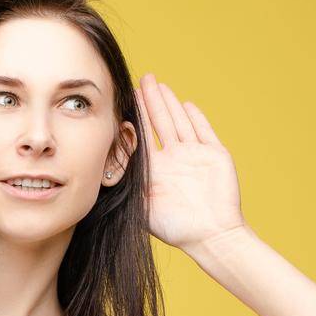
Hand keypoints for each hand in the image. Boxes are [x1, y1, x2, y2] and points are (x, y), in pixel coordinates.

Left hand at [133, 73, 246, 250]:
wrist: (212, 235)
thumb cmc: (176, 228)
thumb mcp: (142, 207)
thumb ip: (126, 187)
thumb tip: (100, 170)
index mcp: (156, 171)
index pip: (142, 138)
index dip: (133, 119)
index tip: (121, 101)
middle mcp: (174, 160)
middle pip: (159, 123)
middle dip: (149, 102)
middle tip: (139, 80)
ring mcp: (195, 156)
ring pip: (179, 122)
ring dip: (168, 103)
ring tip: (157, 84)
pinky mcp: (214, 155)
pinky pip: (203, 131)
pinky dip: (195, 117)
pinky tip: (186, 104)